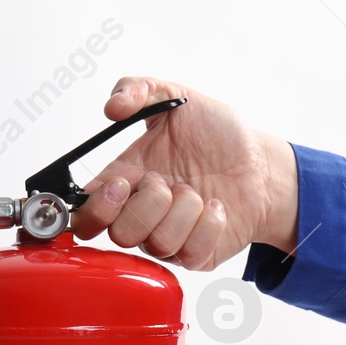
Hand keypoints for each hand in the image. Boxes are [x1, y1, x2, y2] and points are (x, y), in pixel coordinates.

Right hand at [70, 77, 297, 270]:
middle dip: (147, 204)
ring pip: (156, 244)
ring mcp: (166, 238)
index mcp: (124, 184)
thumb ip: (139, 89)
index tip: (122, 182)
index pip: (84, 216)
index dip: (96, 208)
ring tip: (196, 190)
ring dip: (183, 210)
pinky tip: (215, 206)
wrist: (261, 163)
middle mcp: (141, 216)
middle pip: (118, 235)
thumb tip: (112, 105)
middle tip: (166, 181)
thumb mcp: (176, 99)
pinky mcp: (195, 254)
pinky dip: (207, 224)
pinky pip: (189, 252)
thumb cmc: (217, 135)